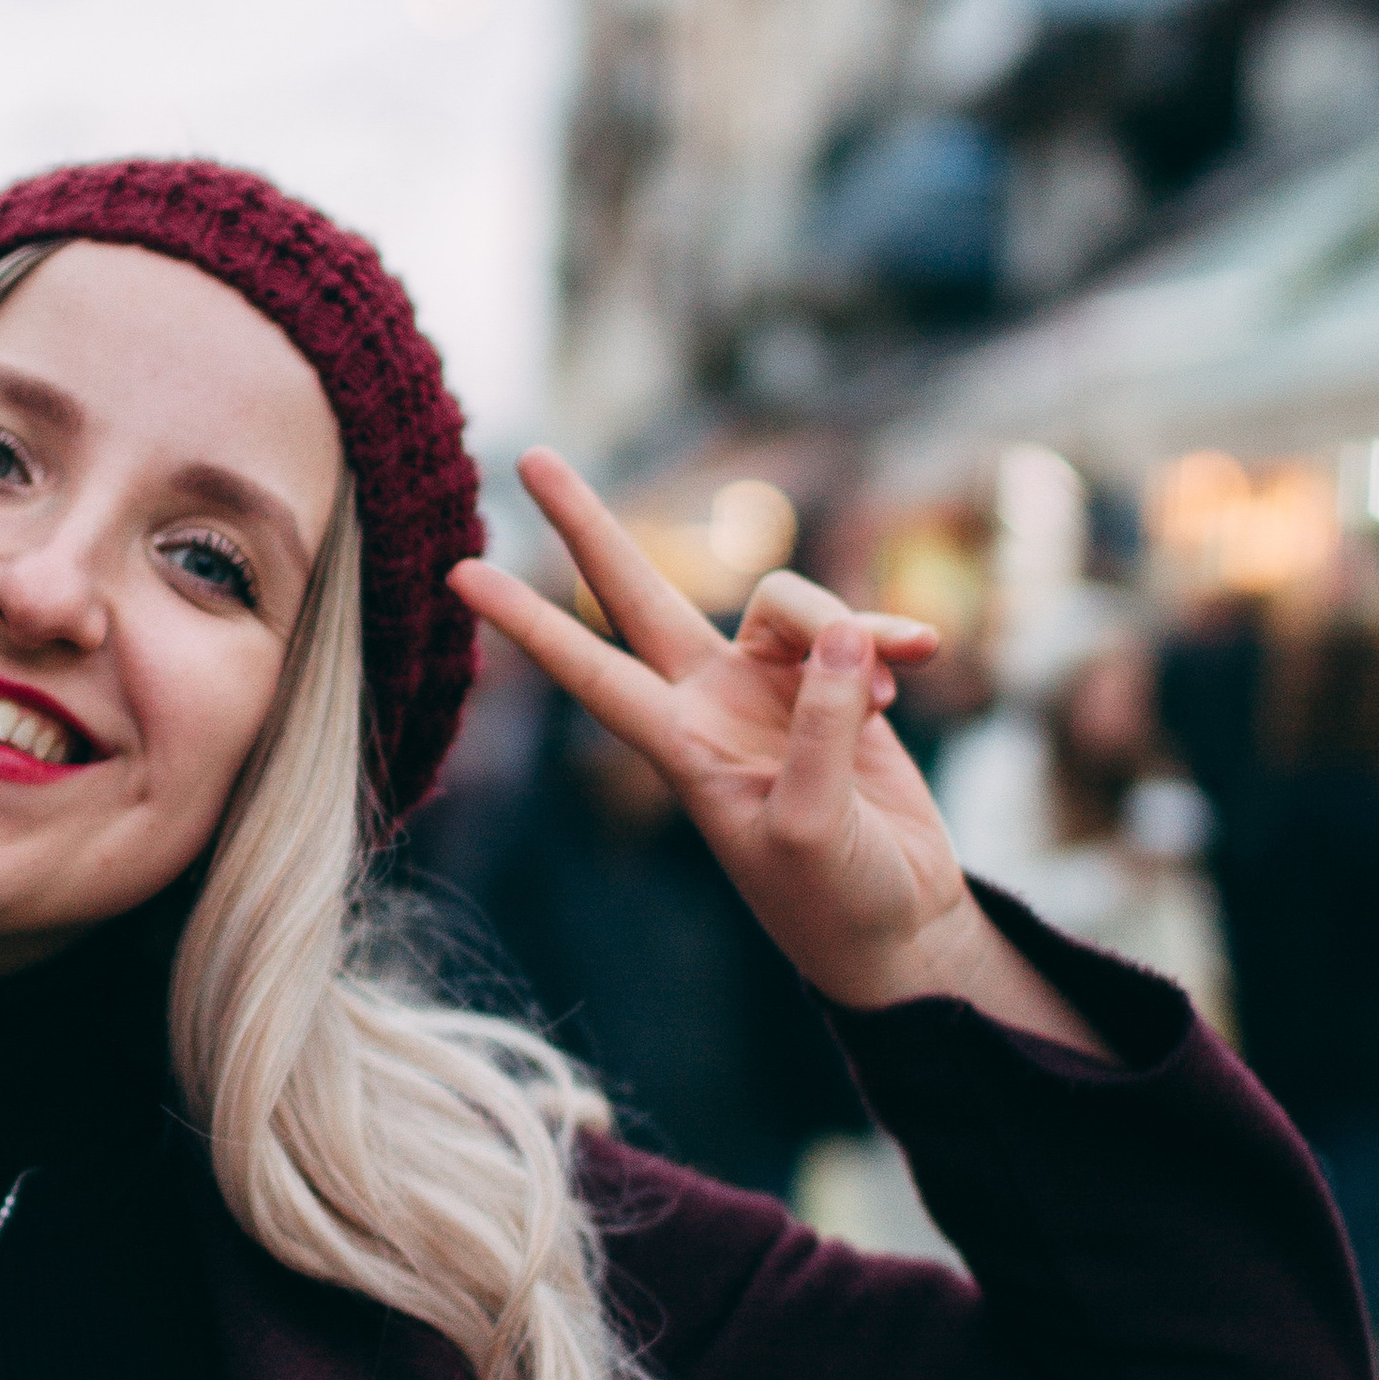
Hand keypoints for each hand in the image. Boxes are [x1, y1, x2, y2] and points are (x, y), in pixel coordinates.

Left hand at [451, 452, 1103, 1045]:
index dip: (526, 623)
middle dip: (586, 525)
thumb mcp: (813, 827)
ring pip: (788, 600)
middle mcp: (710, 701)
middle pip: (637, 591)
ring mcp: (771, 686)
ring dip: (845, 629)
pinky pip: (857, 622)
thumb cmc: (834, 897)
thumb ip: (822, 729)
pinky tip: (924, 662)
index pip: (588, 670)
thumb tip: (844, 635)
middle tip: (530, 456)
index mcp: (679, 745)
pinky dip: (892, 636)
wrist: (898, 923)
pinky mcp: (840, 682)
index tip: (455, 575)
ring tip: (889, 701)